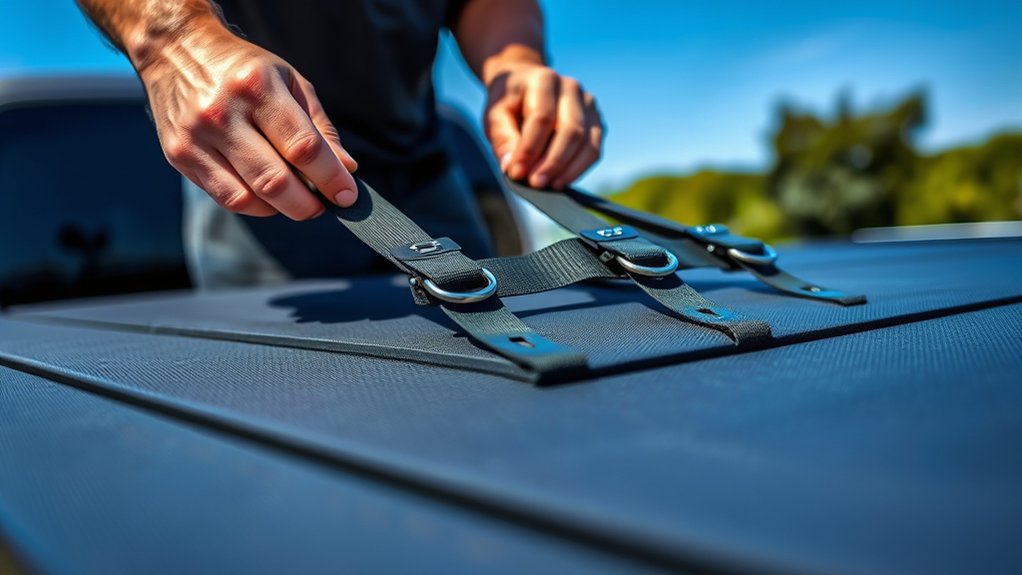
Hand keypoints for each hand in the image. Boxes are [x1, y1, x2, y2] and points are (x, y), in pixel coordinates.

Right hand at [136, 24, 357, 219]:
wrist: (177, 51)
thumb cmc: (245, 71)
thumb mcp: (290, 82)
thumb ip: (320, 127)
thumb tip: (345, 169)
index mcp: (257, 87)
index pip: (302, 147)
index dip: (330, 178)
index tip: (347, 195)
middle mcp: (223, 112)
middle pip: (275, 181)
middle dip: (307, 204)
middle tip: (322, 206)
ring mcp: (196, 137)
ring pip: (249, 198)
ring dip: (281, 209)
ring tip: (295, 199)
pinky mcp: (179, 156)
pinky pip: (226, 198)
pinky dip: (255, 206)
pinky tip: (267, 196)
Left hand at [484, 61, 603, 189]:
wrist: (526, 85)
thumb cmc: (510, 103)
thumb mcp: (495, 115)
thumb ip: (502, 139)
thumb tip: (512, 167)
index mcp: (543, 80)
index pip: (541, 118)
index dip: (529, 149)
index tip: (516, 173)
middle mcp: (571, 88)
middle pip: (570, 130)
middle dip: (552, 162)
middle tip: (536, 184)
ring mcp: (588, 104)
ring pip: (586, 142)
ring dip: (568, 170)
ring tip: (550, 187)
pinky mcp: (595, 121)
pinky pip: (593, 149)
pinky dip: (579, 169)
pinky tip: (562, 181)